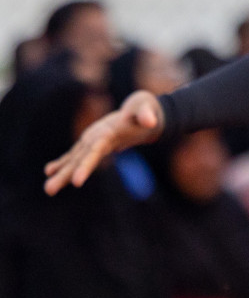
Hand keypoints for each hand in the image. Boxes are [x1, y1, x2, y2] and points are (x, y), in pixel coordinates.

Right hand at [43, 89, 164, 193]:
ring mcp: (91, 140)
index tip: (76, 182)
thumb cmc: (144, 109)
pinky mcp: (92, 144)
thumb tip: (151, 122)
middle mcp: (94, 136)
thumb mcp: (147, 108)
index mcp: (106, 131)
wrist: (139, 108)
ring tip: (48, 190)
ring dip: (61, 174)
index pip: (94, 151)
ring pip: (74, 160)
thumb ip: (146, 115)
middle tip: (49, 190)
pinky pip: (76, 157)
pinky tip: (50, 172)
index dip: (85, 166)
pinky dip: (64, 164)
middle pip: (79, 159)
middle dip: (65, 174)